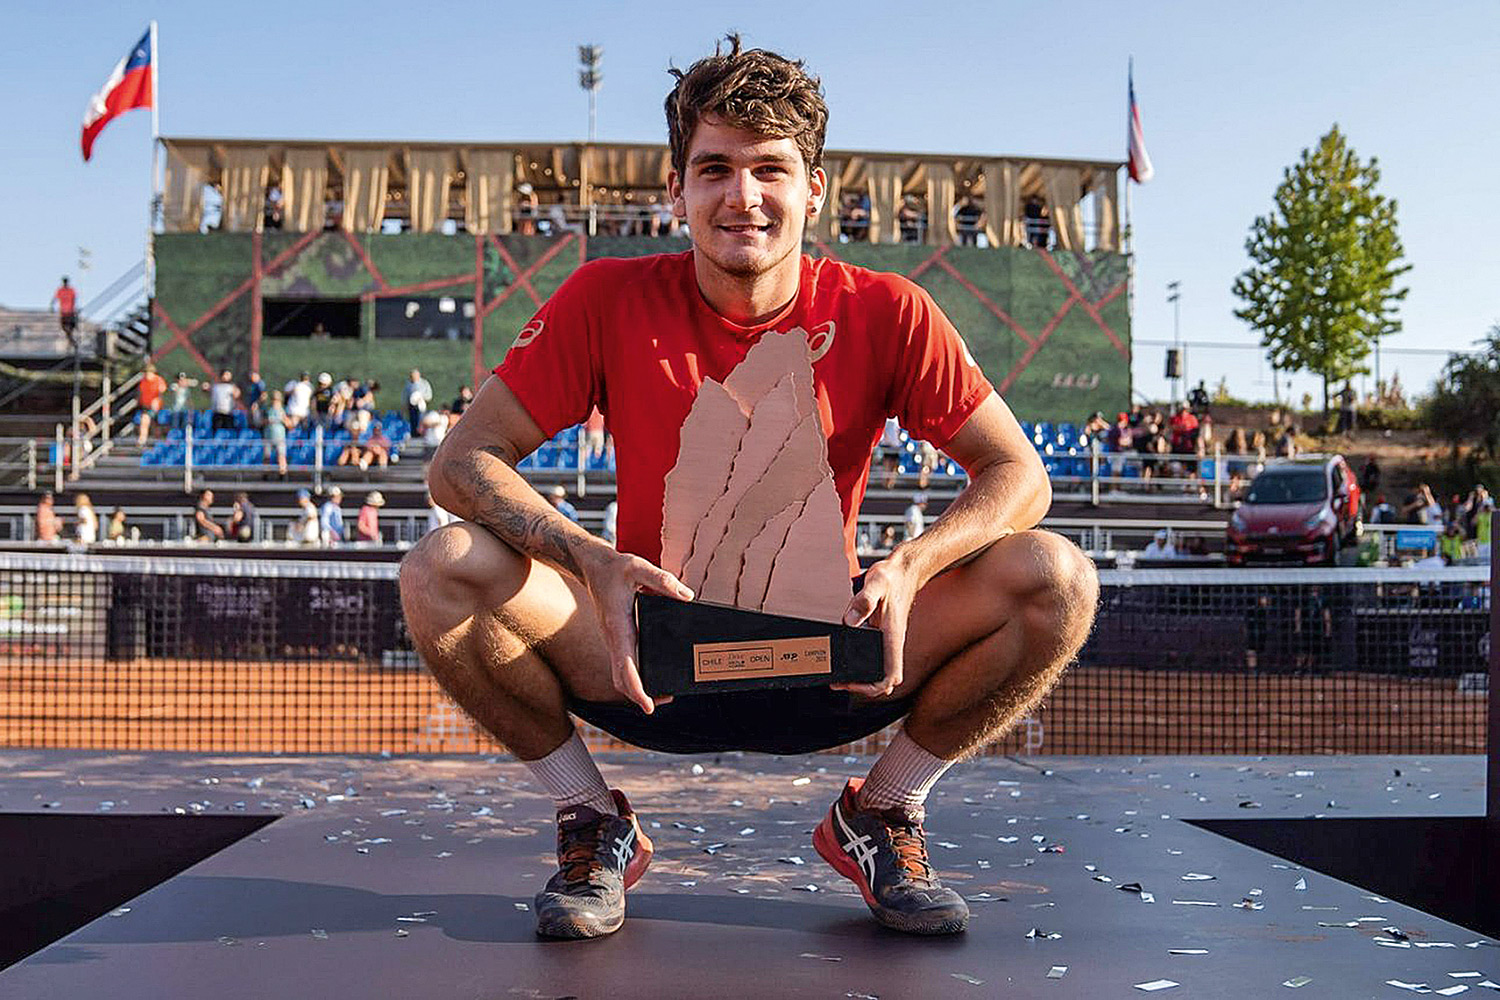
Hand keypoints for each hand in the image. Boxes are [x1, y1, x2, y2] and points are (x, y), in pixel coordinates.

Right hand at [580, 548, 693, 714]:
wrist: (594, 566)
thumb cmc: (616, 568)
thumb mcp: (638, 567)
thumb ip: (663, 581)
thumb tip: (686, 596)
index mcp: (618, 627)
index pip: (624, 667)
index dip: (636, 690)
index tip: (648, 706)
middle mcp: (614, 639)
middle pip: (621, 680)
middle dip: (639, 696)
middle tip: (664, 700)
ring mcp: (614, 640)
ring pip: (621, 675)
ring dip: (638, 688)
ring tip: (663, 693)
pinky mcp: (618, 637)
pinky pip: (624, 664)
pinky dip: (636, 675)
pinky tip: (653, 672)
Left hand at [832, 556, 917, 698]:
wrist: (905, 570)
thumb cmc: (893, 577)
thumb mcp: (876, 583)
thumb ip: (863, 601)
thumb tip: (850, 621)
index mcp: (892, 637)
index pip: (891, 676)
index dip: (873, 687)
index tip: (853, 682)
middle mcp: (891, 643)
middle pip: (886, 682)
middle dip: (864, 688)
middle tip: (840, 682)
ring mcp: (887, 641)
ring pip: (880, 672)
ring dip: (862, 679)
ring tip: (840, 676)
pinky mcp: (882, 635)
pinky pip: (874, 659)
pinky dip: (861, 665)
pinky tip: (845, 657)